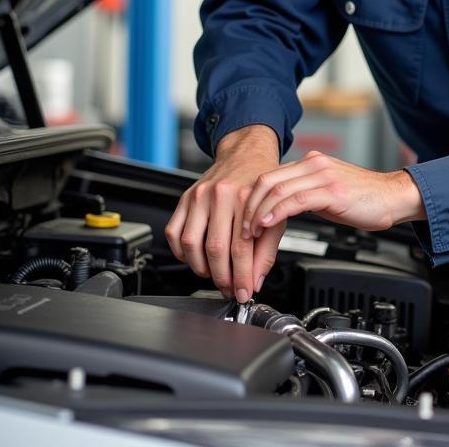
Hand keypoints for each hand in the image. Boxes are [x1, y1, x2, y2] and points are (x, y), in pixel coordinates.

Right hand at [165, 124, 281, 302]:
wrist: (247, 155)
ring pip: (191, 244)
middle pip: (215, 248)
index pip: (241, 248)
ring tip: (214, 274)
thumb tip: (254, 282)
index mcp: (247, 198)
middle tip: (228, 288)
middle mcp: (222, 195)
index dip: (241, 276)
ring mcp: (200, 196)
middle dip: (222, 277)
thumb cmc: (261, 185)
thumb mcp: (274, 214)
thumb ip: (266, 251)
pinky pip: (174, 233)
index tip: (243, 293)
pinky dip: (182, 252)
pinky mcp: (185, 198)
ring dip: (201, 268)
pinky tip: (196, 257)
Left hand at [243, 151, 426, 238]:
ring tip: (250, 232)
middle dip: (248, 206)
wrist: (394, 197)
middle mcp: (315, 164)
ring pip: (277, 189)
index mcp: (312, 163)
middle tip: (240, 228)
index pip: (269, 175)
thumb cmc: (364, 198)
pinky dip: (276, 213)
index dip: (250, 198)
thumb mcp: (327, 193)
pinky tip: (267, 224)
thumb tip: (279, 210)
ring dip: (258, 213)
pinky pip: (295, 200)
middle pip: (267, 180)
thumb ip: (304, 194)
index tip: (242, 219)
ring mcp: (323, 175)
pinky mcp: (332, 191)